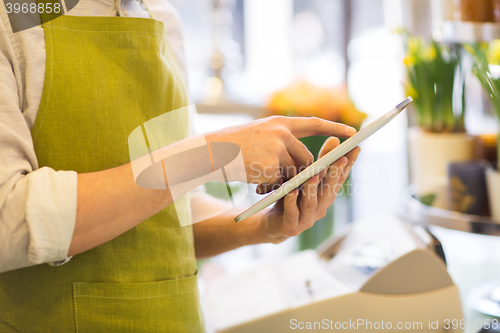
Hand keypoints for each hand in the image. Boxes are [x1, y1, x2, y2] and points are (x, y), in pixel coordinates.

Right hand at [205, 116, 356, 193]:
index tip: (353, 133)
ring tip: (263, 182)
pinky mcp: (270, 166)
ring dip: (283, 181)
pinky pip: (280, 182)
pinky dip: (271, 186)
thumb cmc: (231, 144)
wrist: (210, 151)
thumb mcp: (258, 134)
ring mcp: (276, 149)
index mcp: (279, 123)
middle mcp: (281, 133)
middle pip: (306, 158)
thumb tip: (300, 159)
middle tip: (284, 180)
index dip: (334, 128)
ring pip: (294, 173)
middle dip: (300, 173)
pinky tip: (255, 183)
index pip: (314, 123)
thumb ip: (279, 140)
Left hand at [257, 137, 360, 242]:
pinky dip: (292, 202)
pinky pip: (292, 213)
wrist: (273, 224)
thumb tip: (335, 138)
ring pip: (312, 202)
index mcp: (326, 195)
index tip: (356, 147)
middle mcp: (321, 207)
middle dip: (335, 173)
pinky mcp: (291, 226)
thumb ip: (319, 161)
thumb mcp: (304, 177)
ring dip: (313, 188)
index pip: (340, 178)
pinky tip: (291, 192)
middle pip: (329, 189)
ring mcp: (307, 219)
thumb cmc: (290, 196)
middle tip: (340, 158)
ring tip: (313, 175)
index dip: (349, 164)